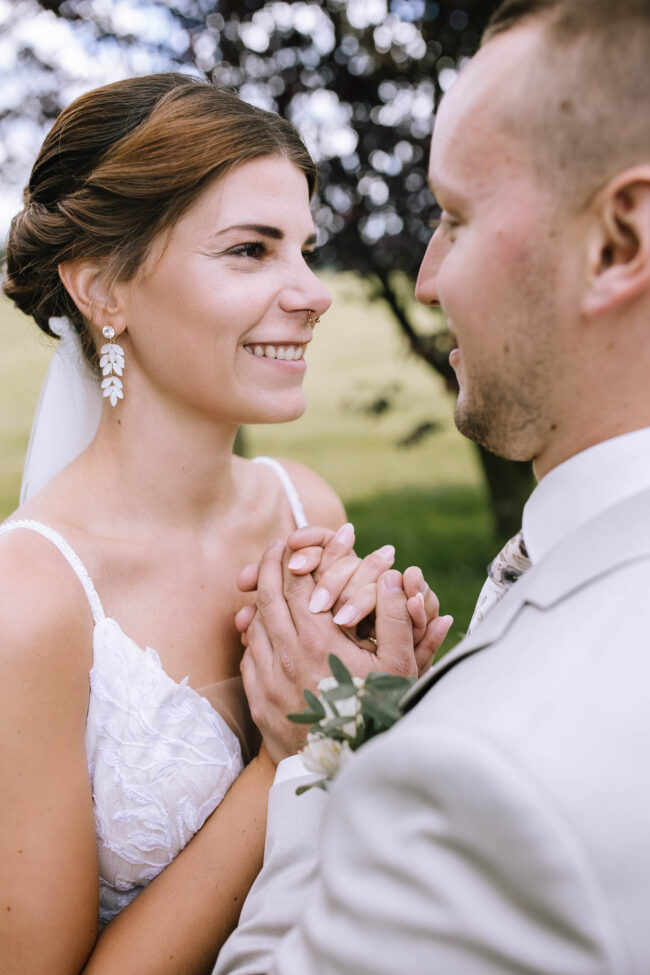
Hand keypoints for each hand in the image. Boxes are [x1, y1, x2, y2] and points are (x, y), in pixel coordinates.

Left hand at [240, 540, 419, 762]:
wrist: (346, 771)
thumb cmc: (379, 715)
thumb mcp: (400, 668)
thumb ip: (397, 618)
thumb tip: (394, 576)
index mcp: (319, 643)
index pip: (296, 585)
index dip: (293, 559)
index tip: (292, 543)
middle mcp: (287, 657)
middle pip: (269, 599)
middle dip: (271, 568)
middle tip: (275, 550)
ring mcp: (268, 680)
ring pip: (255, 625)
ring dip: (260, 601)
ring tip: (268, 583)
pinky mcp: (259, 701)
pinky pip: (249, 656)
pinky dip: (253, 634)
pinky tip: (262, 627)